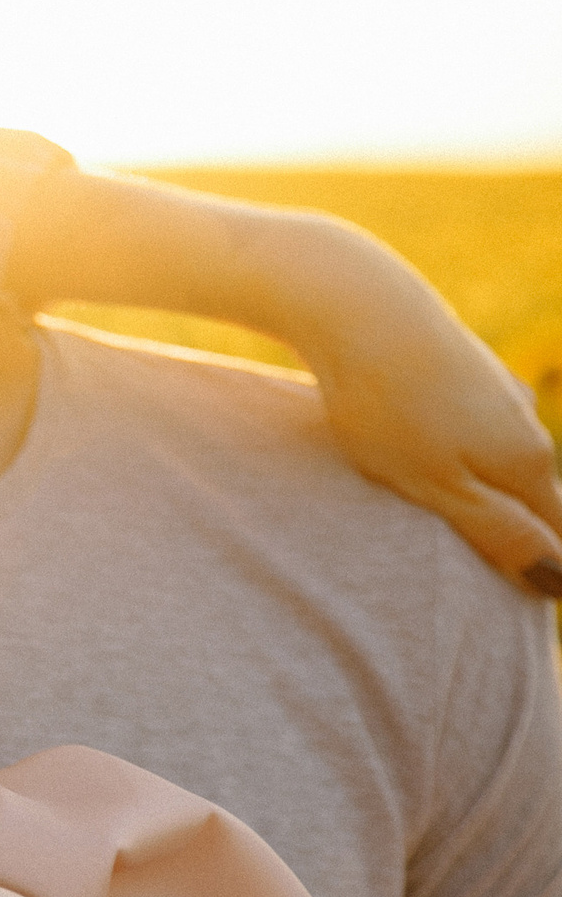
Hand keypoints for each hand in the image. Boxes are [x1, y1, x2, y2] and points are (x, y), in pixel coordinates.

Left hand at [298, 280, 561, 596]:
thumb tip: (554, 577)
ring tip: (455, 509)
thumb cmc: (385, 405)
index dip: (542, 565)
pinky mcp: (460, 368)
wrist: (356, 305)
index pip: (553, 530)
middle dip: (517, 527)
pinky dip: (458, 445)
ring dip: (485, 485)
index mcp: (527, 460)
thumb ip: (495, 530)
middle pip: (532, 494)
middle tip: (494, 563)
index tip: (521, 591)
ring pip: (500, 455)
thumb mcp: (434, 483)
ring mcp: (495, 390)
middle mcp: (524, 423)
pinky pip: (470, 423)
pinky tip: (427, 445)